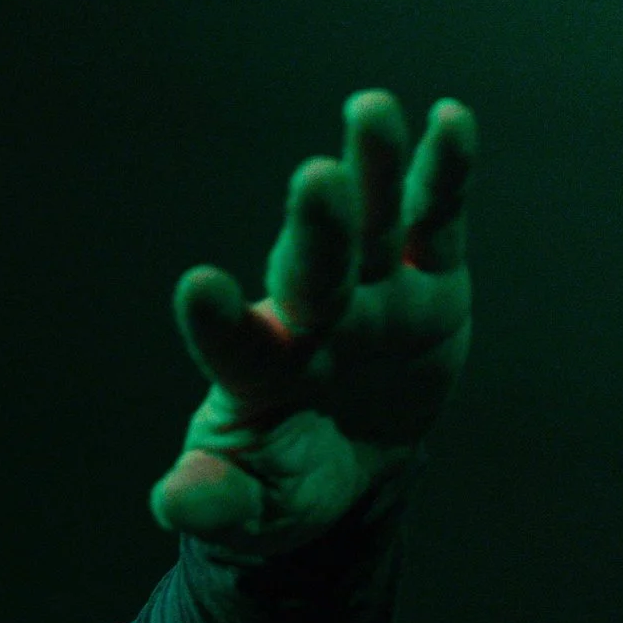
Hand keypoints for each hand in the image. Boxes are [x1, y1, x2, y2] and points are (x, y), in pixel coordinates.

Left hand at [151, 90, 477, 554]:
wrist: (347, 464)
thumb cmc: (284, 481)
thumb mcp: (254, 508)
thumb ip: (219, 501)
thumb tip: (173, 502)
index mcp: (259, 375)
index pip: (233, 346)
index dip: (217, 321)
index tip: (197, 287)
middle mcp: (311, 320)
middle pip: (312, 269)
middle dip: (317, 230)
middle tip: (313, 180)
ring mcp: (370, 292)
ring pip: (371, 224)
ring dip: (372, 171)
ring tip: (368, 114)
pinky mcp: (426, 278)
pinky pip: (436, 220)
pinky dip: (445, 172)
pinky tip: (449, 120)